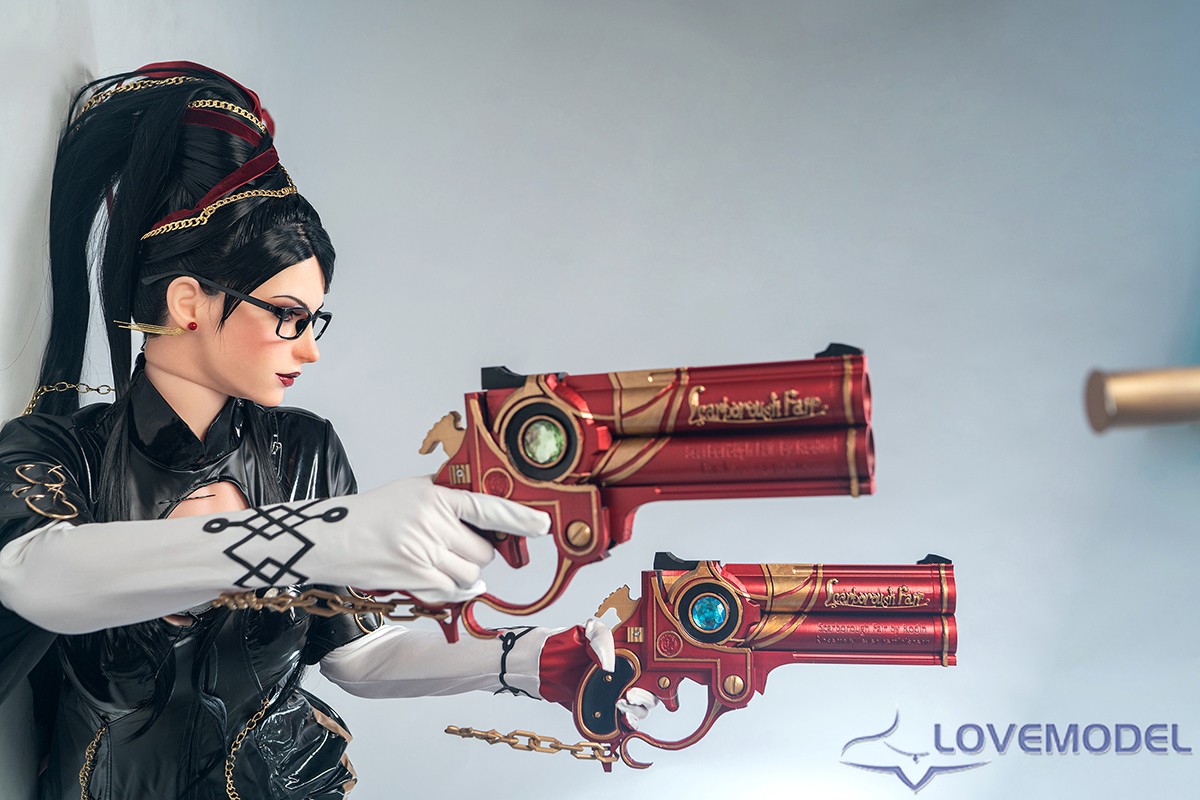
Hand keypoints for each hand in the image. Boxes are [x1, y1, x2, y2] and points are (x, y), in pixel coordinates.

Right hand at [331, 476, 549, 603]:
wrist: (330, 538)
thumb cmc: (372, 512)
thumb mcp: (411, 489)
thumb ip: (448, 494)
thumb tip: (485, 505)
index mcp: (435, 496)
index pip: (488, 507)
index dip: (520, 518)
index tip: (542, 525)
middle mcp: (432, 525)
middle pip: (484, 550)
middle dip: (480, 552)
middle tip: (460, 546)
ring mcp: (423, 555)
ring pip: (472, 574)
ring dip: (466, 572)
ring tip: (444, 560)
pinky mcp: (415, 581)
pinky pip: (454, 592)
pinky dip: (456, 590)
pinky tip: (444, 578)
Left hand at [580, 617, 658, 728]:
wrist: (544, 664)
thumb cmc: (569, 644)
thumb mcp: (588, 631)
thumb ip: (601, 639)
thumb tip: (610, 664)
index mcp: (630, 657)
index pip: (655, 670)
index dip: (658, 677)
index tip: (644, 680)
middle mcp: (628, 677)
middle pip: (653, 693)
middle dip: (647, 698)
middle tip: (630, 695)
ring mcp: (617, 695)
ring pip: (641, 710)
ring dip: (637, 711)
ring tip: (621, 704)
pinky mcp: (606, 712)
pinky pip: (623, 722)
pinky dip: (629, 725)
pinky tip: (623, 721)